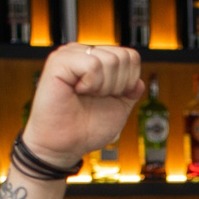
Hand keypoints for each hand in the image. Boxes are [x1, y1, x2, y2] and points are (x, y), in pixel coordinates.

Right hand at [22, 44, 145, 170]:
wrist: (65, 145)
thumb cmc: (85, 128)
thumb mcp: (119, 108)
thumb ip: (131, 92)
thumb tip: (139, 81)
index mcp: (96, 60)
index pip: (130, 56)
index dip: (128, 81)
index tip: (110, 96)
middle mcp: (84, 54)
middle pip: (122, 57)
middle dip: (117, 85)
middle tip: (96, 97)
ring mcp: (71, 55)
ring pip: (109, 60)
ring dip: (103, 87)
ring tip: (86, 95)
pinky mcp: (59, 62)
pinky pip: (92, 65)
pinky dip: (91, 84)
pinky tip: (77, 91)